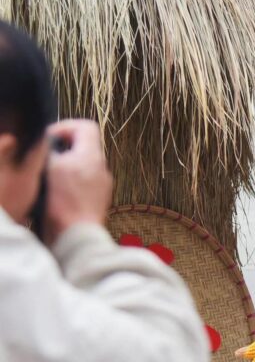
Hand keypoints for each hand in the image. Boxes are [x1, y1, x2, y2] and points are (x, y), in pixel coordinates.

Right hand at [44, 120, 113, 239]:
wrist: (77, 235)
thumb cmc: (65, 202)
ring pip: (81, 165)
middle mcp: (102, 168)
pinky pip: (83, 183)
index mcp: (93, 156)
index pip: (86, 126)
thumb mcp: (51, 167)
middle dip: (62, 149)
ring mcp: (101, 185)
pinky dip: (69, 183)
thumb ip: (51, 150)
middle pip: (83, 146)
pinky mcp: (96, 200)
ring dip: (64, 167)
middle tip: (46, 158)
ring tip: (49, 177)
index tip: (49, 137)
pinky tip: (56, 192)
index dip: (65, 127)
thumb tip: (49, 143)